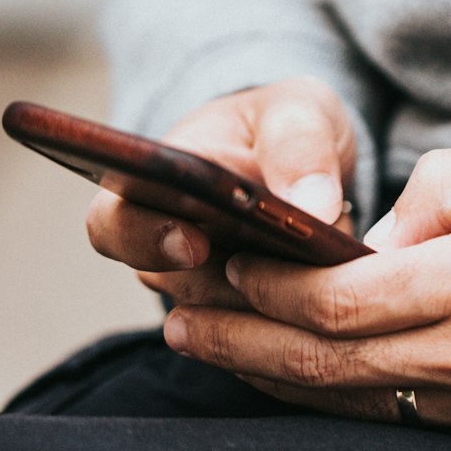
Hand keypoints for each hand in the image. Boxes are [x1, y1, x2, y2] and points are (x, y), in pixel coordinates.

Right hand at [85, 77, 357, 311]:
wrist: (312, 161)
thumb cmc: (288, 128)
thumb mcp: (299, 112)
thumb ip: (300, 146)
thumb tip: (313, 207)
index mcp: (156, 185)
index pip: (114, 224)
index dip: (143, 239)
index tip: (194, 242)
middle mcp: (169, 245)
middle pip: (170, 286)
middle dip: (223, 283)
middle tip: (274, 271)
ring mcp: (207, 287)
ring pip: (221, 323)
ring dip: (269, 305)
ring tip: (320, 276)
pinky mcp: (252, 318)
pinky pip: (265, 337)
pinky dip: (297, 322)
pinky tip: (336, 300)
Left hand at [161, 146, 450, 450]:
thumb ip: (447, 193)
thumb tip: (372, 239)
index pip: (341, 296)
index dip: (265, 285)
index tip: (218, 263)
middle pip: (328, 363)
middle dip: (241, 341)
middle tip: (177, 323)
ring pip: (359, 405)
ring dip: (277, 378)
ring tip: (216, 352)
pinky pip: (409, 429)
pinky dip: (344, 404)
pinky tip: (307, 383)